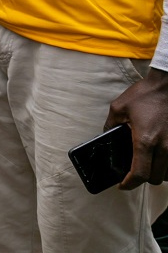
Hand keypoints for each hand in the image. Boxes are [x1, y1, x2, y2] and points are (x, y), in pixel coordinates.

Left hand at [105, 67, 167, 188]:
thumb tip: (107, 136)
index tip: (122, 185)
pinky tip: (157, 158)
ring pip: (167, 173)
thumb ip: (110, 125)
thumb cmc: (145, 95)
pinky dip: (166, 165)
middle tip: (132, 173)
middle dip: (142, 179)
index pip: (140, 173)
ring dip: (156, 173)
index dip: (130, 183)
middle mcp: (164, 147)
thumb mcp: (118, 108)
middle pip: (155, 178)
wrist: (167, 85)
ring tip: (145, 165)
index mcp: (145, 140)